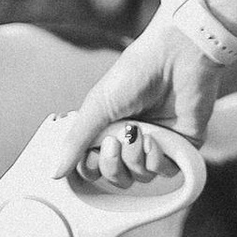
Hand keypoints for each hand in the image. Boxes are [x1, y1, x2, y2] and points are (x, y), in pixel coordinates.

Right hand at [53, 14, 224, 185]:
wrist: (176, 58)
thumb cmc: (136, 73)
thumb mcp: (98, 105)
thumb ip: (76, 141)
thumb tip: (55, 172)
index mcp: (108, 129)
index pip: (93, 167)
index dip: (91, 168)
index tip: (92, 154)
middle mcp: (131, 141)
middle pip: (116, 178)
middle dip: (112, 165)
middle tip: (115, 141)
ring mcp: (156, 145)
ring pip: (140, 177)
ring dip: (135, 159)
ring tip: (138, 133)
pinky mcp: (181, 148)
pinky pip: (164, 172)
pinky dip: (156, 159)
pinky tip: (155, 139)